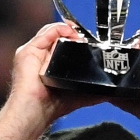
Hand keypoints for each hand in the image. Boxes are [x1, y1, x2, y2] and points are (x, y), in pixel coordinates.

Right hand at [0, 22, 106, 139]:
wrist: (37, 110)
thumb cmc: (51, 106)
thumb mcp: (78, 94)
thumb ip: (93, 90)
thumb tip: (110, 91)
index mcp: (49, 63)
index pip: (61, 43)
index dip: (74, 38)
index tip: (87, 40)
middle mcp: (40, 56)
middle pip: (56, 35)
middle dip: (73, 34)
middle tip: (85, 38)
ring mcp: (33, 53)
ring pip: (51, 31)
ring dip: (68, 31)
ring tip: (79, 37)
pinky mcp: (28, 51)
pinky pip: (46, 33)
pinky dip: (60, 30)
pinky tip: (70, 34)